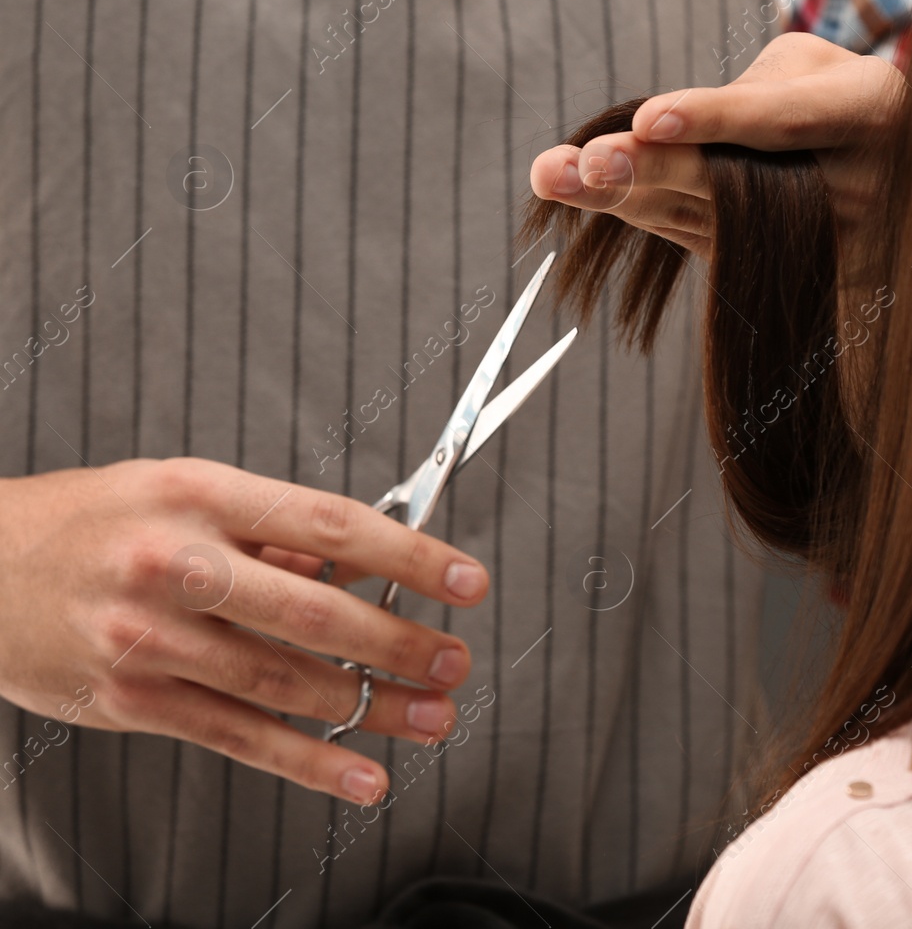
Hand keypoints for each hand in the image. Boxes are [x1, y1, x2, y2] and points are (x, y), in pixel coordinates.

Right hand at [0, 457, 490, 804]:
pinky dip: (310, 762)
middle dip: (400, 643)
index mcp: (201, 495)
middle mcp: (176, 566)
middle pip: (314, 612)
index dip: (410, 556)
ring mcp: (149, 639)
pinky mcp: (131, 702)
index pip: (332, 524)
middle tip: (454, 660)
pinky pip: (237, 737)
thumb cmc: (91, 522)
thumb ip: (271, 532)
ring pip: (284, 683)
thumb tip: (360, 567)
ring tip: (431, 714)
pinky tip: (362, 774)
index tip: (466, 580)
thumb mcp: (181, 491)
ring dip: (372, 706)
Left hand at [527, 31, 900, 276]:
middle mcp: (845, 192)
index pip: (785, 121)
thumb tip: (664, 133)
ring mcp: (807, 242)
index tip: (648, 119)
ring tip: (552, 175)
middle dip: (649, 172)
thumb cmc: (850, 101)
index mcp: (871, 117)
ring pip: (700, 217)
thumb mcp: (821, 69)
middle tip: (578, 164)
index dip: (717, 120)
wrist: (907, 179)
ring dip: (620, 199)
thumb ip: (755, 91)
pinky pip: (693, 234)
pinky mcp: (770, 265)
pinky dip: (633, 209)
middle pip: (733, 185)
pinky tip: (573, 187)